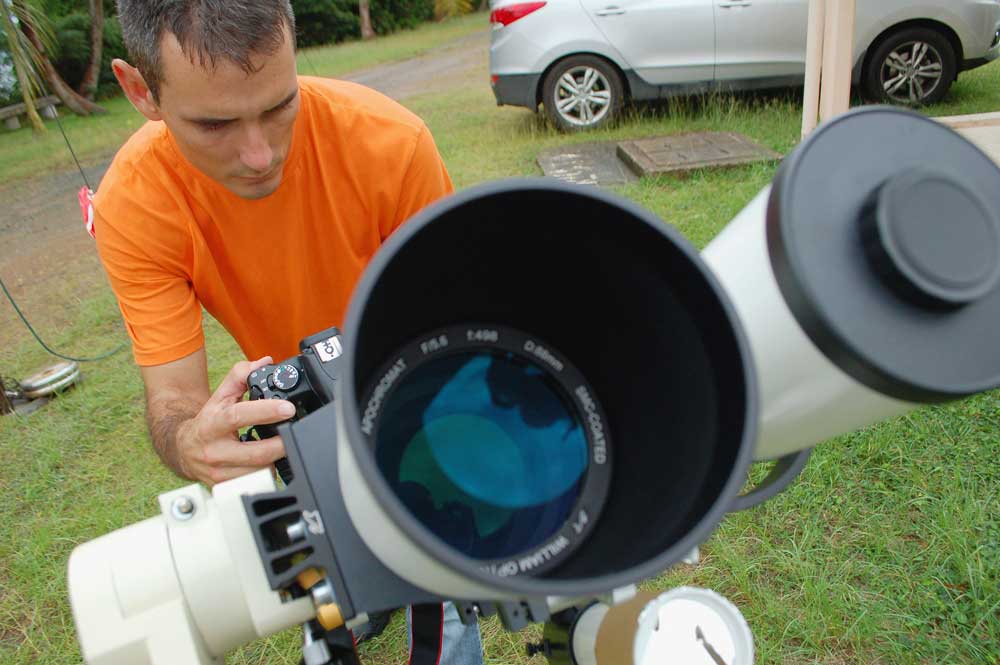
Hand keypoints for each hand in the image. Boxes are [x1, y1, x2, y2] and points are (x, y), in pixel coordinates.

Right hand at [176, 356, 294, 485]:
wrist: (183, 449)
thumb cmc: (207, 421)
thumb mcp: (220, 396)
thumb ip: (240, 375)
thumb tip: (264, 362)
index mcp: (212, 424)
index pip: (239, 416)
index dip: (266, 411)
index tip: (288, 408)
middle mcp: (214, 451)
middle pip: (257, 452)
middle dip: (281, 443)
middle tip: (293, 432)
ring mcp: (219, 472)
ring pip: (259, 471)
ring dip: (275, 459)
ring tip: (277, 446)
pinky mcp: (225, 487)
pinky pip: (255, 482)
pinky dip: (266, 472)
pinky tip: (265, 462)